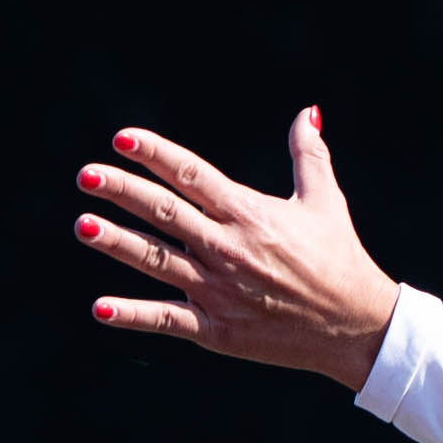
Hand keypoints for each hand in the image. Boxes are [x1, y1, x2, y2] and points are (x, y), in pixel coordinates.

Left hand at [73, 106, 401, 390]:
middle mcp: (230, 248)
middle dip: (123, 191)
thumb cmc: (341, 260)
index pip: (193, 176)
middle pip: (166, 212)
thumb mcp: (326, 203)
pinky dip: (134, 314)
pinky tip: (101, 307)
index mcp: (251, 214)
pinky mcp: (219, 330)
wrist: (359, 327)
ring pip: (159, 261)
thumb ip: (309, 156)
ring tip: (83, 224)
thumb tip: (306, 112)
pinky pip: (168, 319)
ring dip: (118, 242)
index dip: (157, 154)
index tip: (123, 138)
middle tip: (87, 175)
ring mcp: (221, 290)